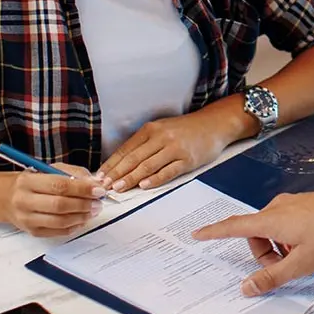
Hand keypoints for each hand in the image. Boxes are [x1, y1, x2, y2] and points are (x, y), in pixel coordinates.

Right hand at [4, 164, 106, 236]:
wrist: (6, 198)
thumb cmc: (32, 182)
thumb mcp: (49, 169)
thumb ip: (73, 174)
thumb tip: (95, 184)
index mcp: (28, 181)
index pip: (59, 185)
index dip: (82, 189)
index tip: (98, 190)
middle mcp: (24, 200)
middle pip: (60, 205)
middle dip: (84, 204)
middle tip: (98, 203)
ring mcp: (27, 219)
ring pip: (60, 221)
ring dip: (81, 217)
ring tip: (92, 211)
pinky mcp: (32, 232)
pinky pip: (57, 232)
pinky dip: (74, 227)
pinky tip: (81, 219)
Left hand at [98, 112, 230, 191]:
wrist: (213, 124)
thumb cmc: (186, 129)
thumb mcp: (162, 129)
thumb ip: (144, 143)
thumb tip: (123, 163)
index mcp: (151, 129)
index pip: (126, 149)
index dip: (111, 164)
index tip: (100, 176)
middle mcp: (161, 137)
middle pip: (133, 158)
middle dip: (116, 174)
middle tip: (103, 186)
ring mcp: (174, 148)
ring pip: (147, 165)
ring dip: (131, 178)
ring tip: (118, 188)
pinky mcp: (187, 159)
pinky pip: (168, 171)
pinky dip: (155, 179)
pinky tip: (144, 185)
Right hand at [192, 189, 313, 295]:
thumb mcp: (301, 264)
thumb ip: (272, 277)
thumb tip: (247, 287)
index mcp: (270, 220)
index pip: (233, 227)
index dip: (214, 232)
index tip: (198, 234)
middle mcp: (277, 208)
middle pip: (255, 234)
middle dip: (264, 254)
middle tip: (284, 269)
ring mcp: (291, 204)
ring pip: (272, 230)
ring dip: (279, 247)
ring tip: (302, 258)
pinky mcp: (303, 204)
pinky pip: (285, 223)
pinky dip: (289, 238)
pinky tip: (311, 246)